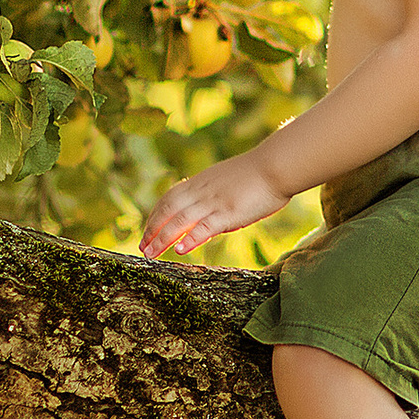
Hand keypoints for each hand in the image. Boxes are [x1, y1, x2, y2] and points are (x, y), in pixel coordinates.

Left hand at [141, 151, 290, 259]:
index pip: (169, 198)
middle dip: (152, 229)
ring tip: (151, 254)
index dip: (155, 215)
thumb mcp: (227, 182)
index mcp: (201, 182)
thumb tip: (207, 214)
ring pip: (180, 220)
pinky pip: (204, 226)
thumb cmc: (258, 175)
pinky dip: (190, 238)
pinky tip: (180, 250)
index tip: (146, 230)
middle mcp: (202, 191)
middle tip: (142, 248)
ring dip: (162, 238)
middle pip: (168, 209)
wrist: (276, 165)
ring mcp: (214, 201)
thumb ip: (214, 197)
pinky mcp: (228, 212)